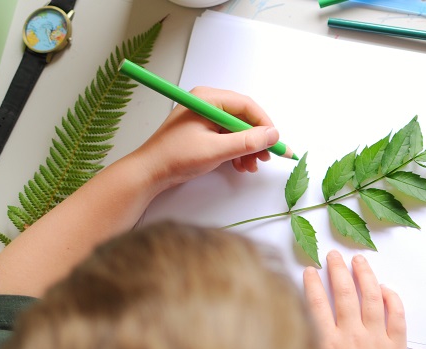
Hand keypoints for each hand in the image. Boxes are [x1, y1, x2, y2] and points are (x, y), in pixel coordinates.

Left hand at [130, 87, 279, 189]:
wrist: (150, 173)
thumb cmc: (176, 157)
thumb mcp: (216, 150)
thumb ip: (247, 142)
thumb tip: (272, 135)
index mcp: (208, 99)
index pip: (246, 106)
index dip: (264, 124)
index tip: (275, 142)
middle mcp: (208, 104)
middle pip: (243, 118)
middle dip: (256, 139)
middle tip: (266, 157)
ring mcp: (205, 118)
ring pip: (238, 130)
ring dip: (248, 148)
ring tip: (251, 166)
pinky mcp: (204, 132)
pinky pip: (228, 138)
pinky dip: (237, 151)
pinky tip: (240, 165)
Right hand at [303, 250, 407, 348]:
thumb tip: (297, 334)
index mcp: (327, 346)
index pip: (316, 305)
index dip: (312, 284)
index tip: (310, 269)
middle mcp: (351, 338)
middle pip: (343, 294)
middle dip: (337, 271)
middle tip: (334, 255)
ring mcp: (376, 340)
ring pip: (371, 298)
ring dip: (365, 276)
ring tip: (360, 261)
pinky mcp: (397, 348)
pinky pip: (398, 317)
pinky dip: (393, 299)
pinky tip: (387, 289)